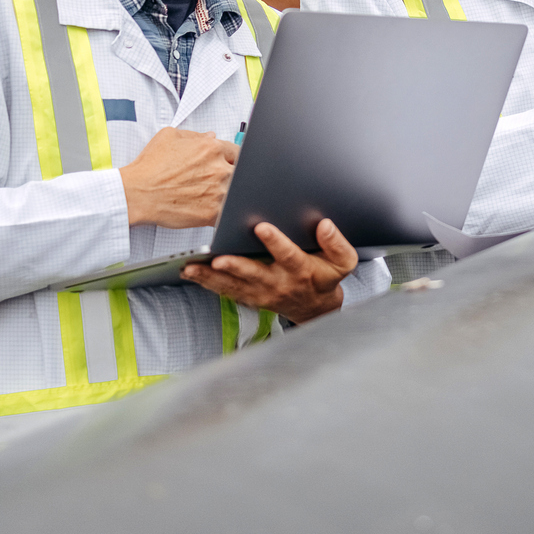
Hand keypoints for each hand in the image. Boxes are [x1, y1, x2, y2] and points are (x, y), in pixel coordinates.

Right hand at [119, 127, 236, 228]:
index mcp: (211, 148)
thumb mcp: (169, 137)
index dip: (232, 158)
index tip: (229, 164)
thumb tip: (210, 136)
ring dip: (229, 194)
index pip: (237, 151)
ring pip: (237, 192)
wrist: (136, 193)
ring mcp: (218, 191)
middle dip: (232, 175)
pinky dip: (224, 213)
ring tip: (211, 196)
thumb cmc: (149, 167)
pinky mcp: (212, 213)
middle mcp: (218, 168)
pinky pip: (229, 213)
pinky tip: (212, 210)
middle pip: (240, 171)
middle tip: (218, 181)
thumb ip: (194, 135)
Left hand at [182, 218, 359, 324]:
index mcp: (302, 271)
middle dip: (236, 266)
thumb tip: (324, 224)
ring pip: (235, 285)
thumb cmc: (325, 278)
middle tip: (218, 258)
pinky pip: (227, 291)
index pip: (289, 255)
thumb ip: (337, 244)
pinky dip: (207, 283)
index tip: (262, 228)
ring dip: (212, 277)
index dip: (276, 243)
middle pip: (255, 274)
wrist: (317, 309)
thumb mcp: (342, 262)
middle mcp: (280, 283)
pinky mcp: (250, 299)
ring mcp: (263, 293)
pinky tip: (191, 273)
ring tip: (191, 267)